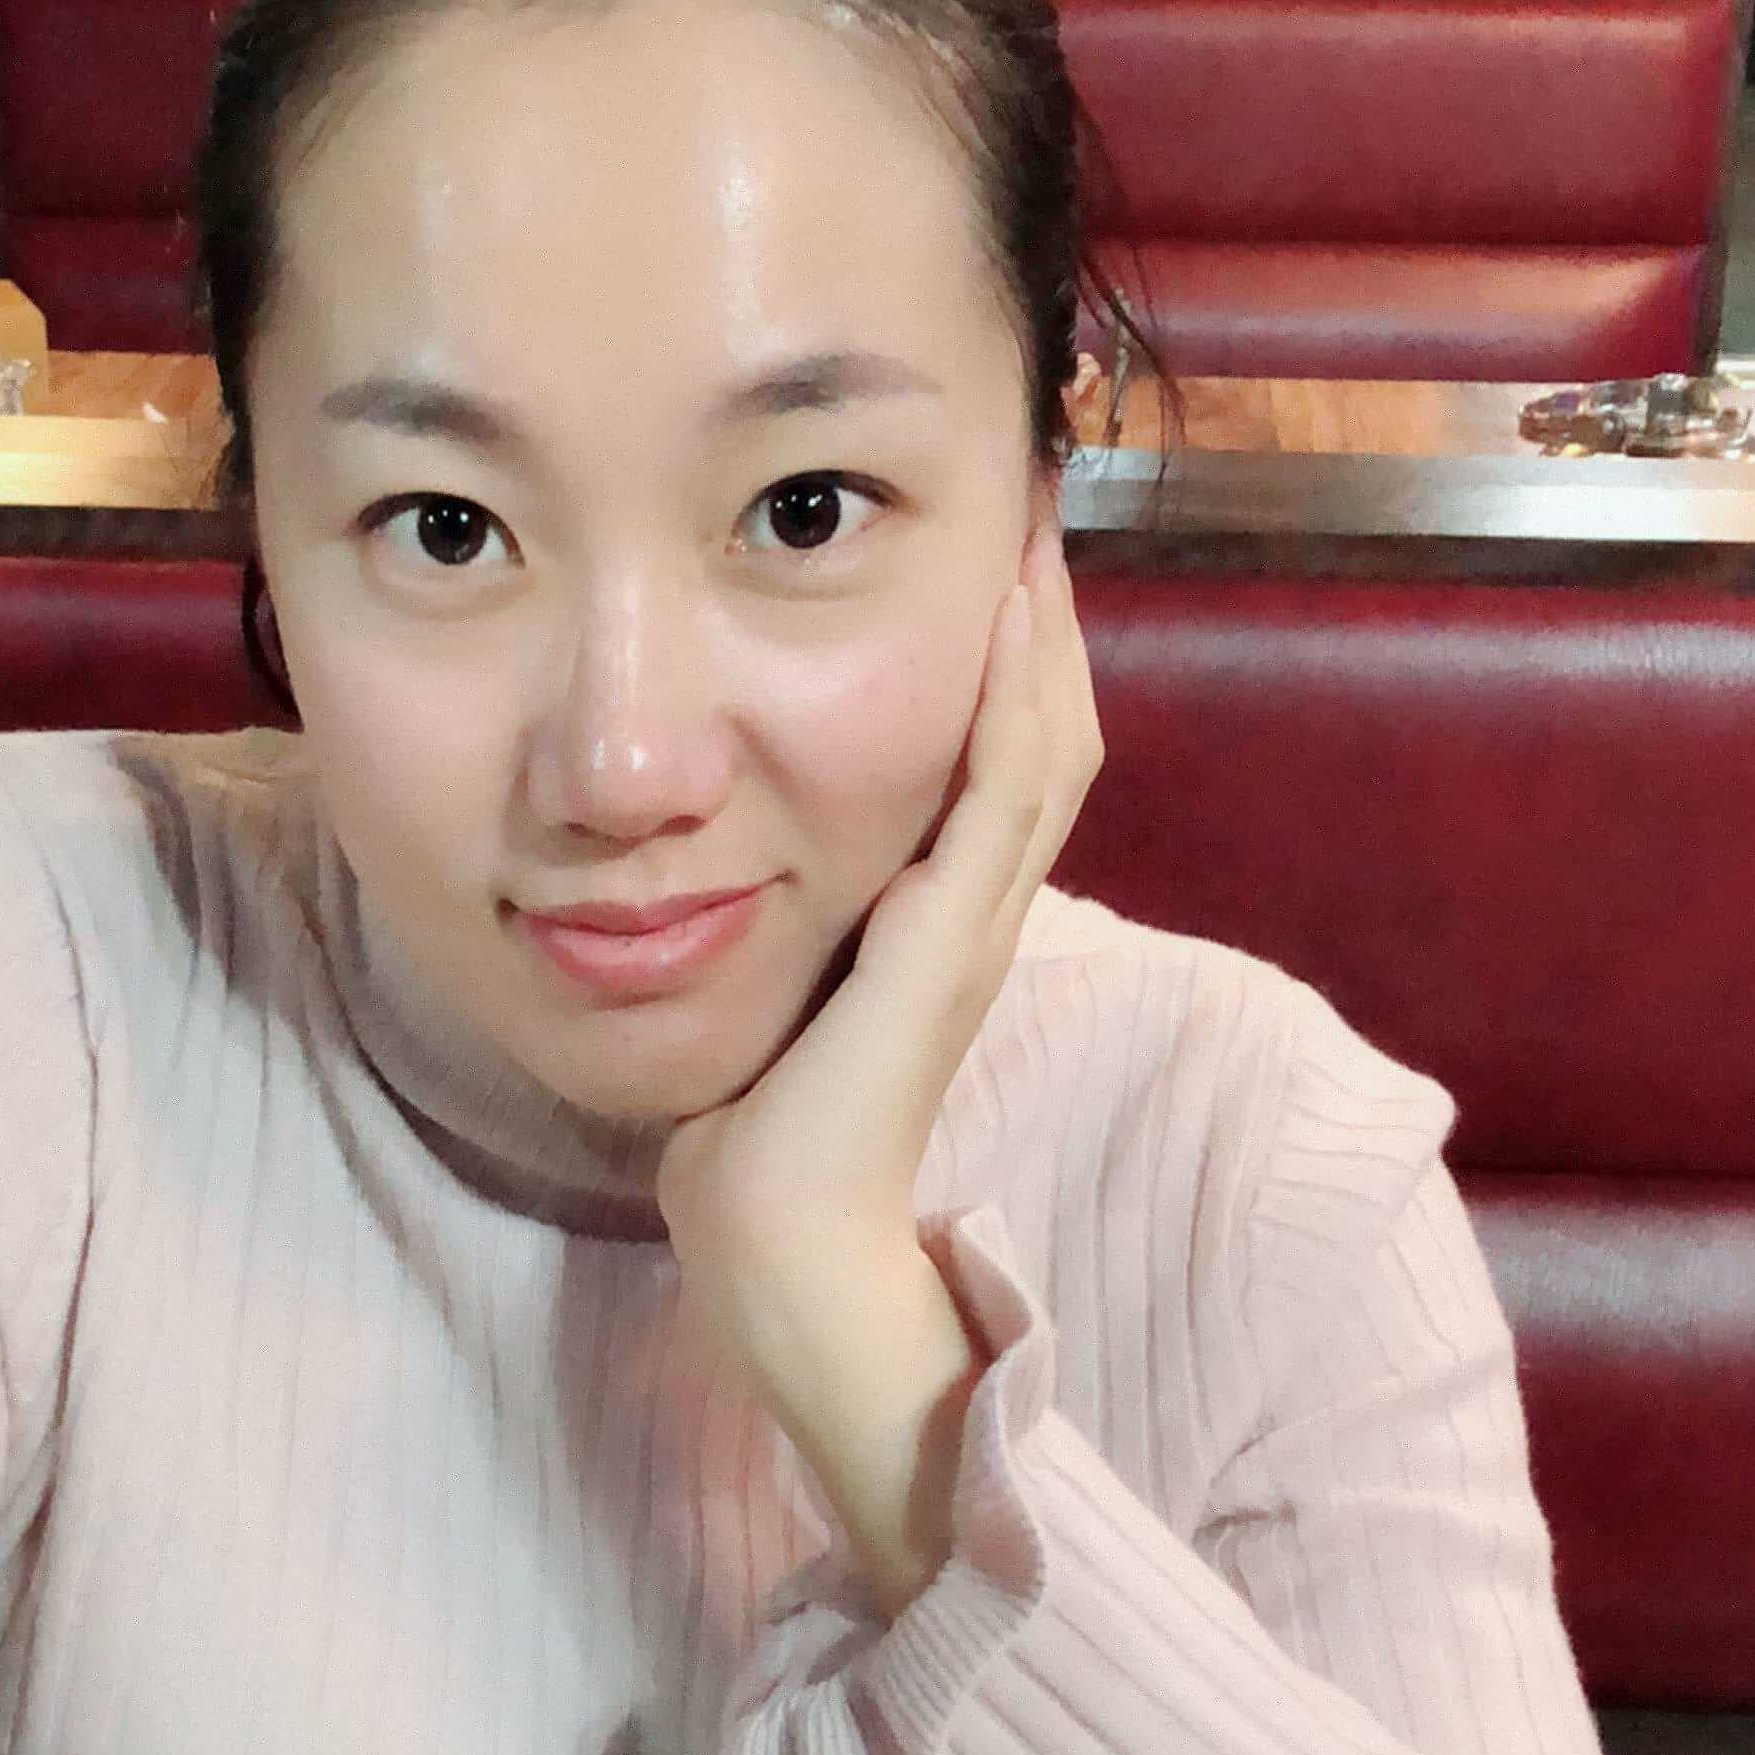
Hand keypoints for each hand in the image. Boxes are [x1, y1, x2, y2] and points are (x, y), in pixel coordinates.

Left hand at [657, 521, 1101, 1376]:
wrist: (776, 1241)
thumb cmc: (757, 1142)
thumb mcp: (776, 1004)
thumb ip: (779, 940)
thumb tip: (707, 879)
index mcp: (936, 927)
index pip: (1000, 770)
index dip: (1009, 669)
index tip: (991, 566)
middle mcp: (972, 917)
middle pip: (1046, 740)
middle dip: (1042, 626)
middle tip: (1035, 512)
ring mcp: (970, 932)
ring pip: (1044, 754)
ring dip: (1044, 639)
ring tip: (1036, 534)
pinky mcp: (943, 948)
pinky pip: (1001, 802)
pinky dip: (1011, 706)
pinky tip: (1009, 621)